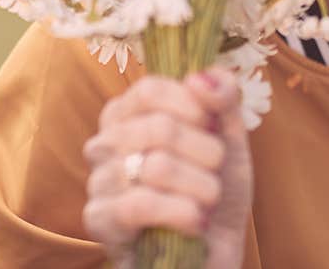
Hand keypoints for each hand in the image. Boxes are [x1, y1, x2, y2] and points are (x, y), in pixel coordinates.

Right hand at [82, 68, 252, 268]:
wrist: (211, 255)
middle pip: (158, 127)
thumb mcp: (229, 140)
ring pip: (156, 167)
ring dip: (201, 189)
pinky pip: (139, 204)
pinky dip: (181, 214)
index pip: (150, 89)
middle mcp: (104, 143)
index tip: (212, 128)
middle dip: (205, 154)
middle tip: (215, 176)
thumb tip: (201, 77)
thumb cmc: (214, 195)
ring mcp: (98, 181)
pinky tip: (195, 223)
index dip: (192, 107)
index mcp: (127, 115)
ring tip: (207, 204)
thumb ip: (223, 98)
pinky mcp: (99, 220)